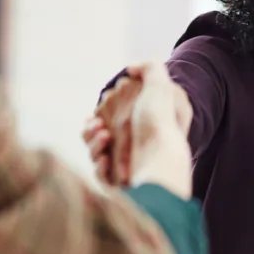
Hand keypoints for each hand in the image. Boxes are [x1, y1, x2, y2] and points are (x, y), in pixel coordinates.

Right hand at [82, 63, 192, 196]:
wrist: (162, 161)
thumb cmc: (160, 123)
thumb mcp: (161, 85)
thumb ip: (148, 68)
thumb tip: (131, 69)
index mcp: (141, 126)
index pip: (112, 118)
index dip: (101, 113)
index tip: (99, 109)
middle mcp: (134, 147)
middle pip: (98, 136)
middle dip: (90, 130)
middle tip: (98, 127)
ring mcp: (127, 166)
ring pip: (95, 155)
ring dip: (93, 144)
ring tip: (104, 138)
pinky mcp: (121, 185)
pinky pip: (101, 175)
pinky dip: (99, 166)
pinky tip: (105, 161)